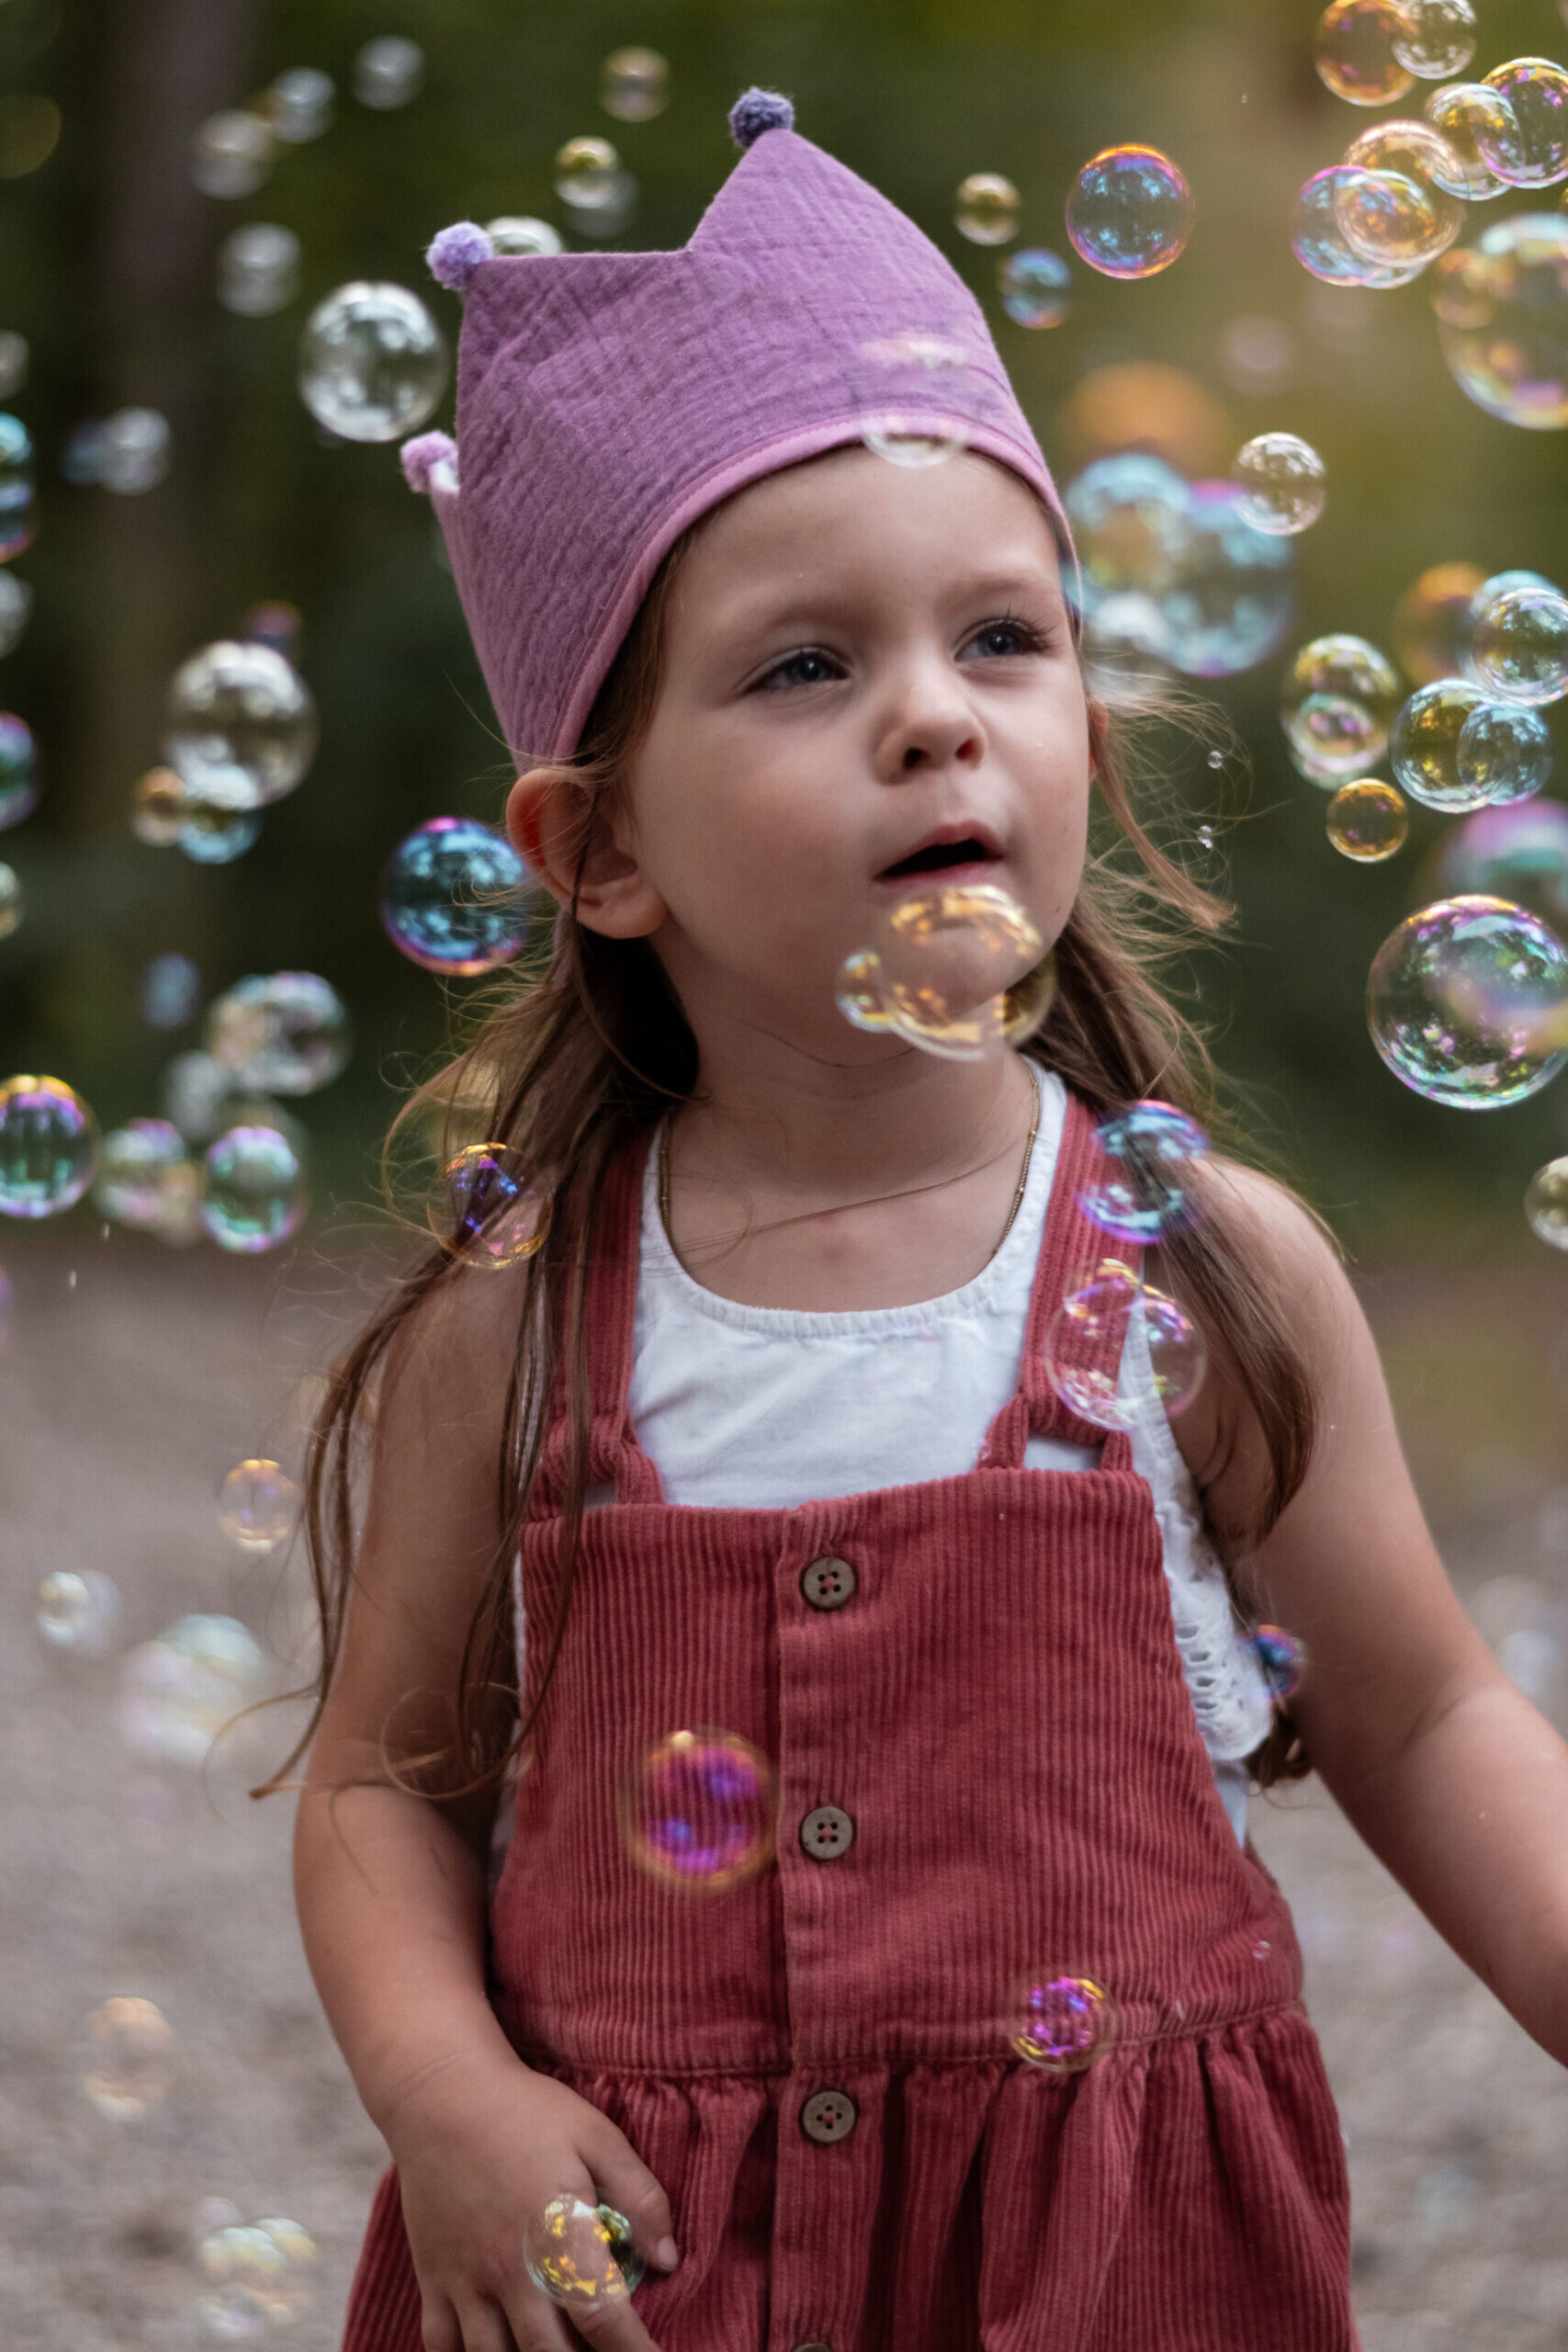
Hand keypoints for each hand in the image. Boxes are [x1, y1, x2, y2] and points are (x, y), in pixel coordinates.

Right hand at [386, 2050, 676, 2350]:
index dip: (634, 2350)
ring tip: (558, 2346)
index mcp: (556, 2235)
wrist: (442, 2093)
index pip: (602, 2317)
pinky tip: (497, 2346)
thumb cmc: (526, 2112)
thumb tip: (668, 2259)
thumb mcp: (596, 2136)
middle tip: (604, 2350)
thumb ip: (639, 2197)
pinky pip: (442, 2345)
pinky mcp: (433, 2279)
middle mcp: (508, 2270)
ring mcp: (464, 2280)